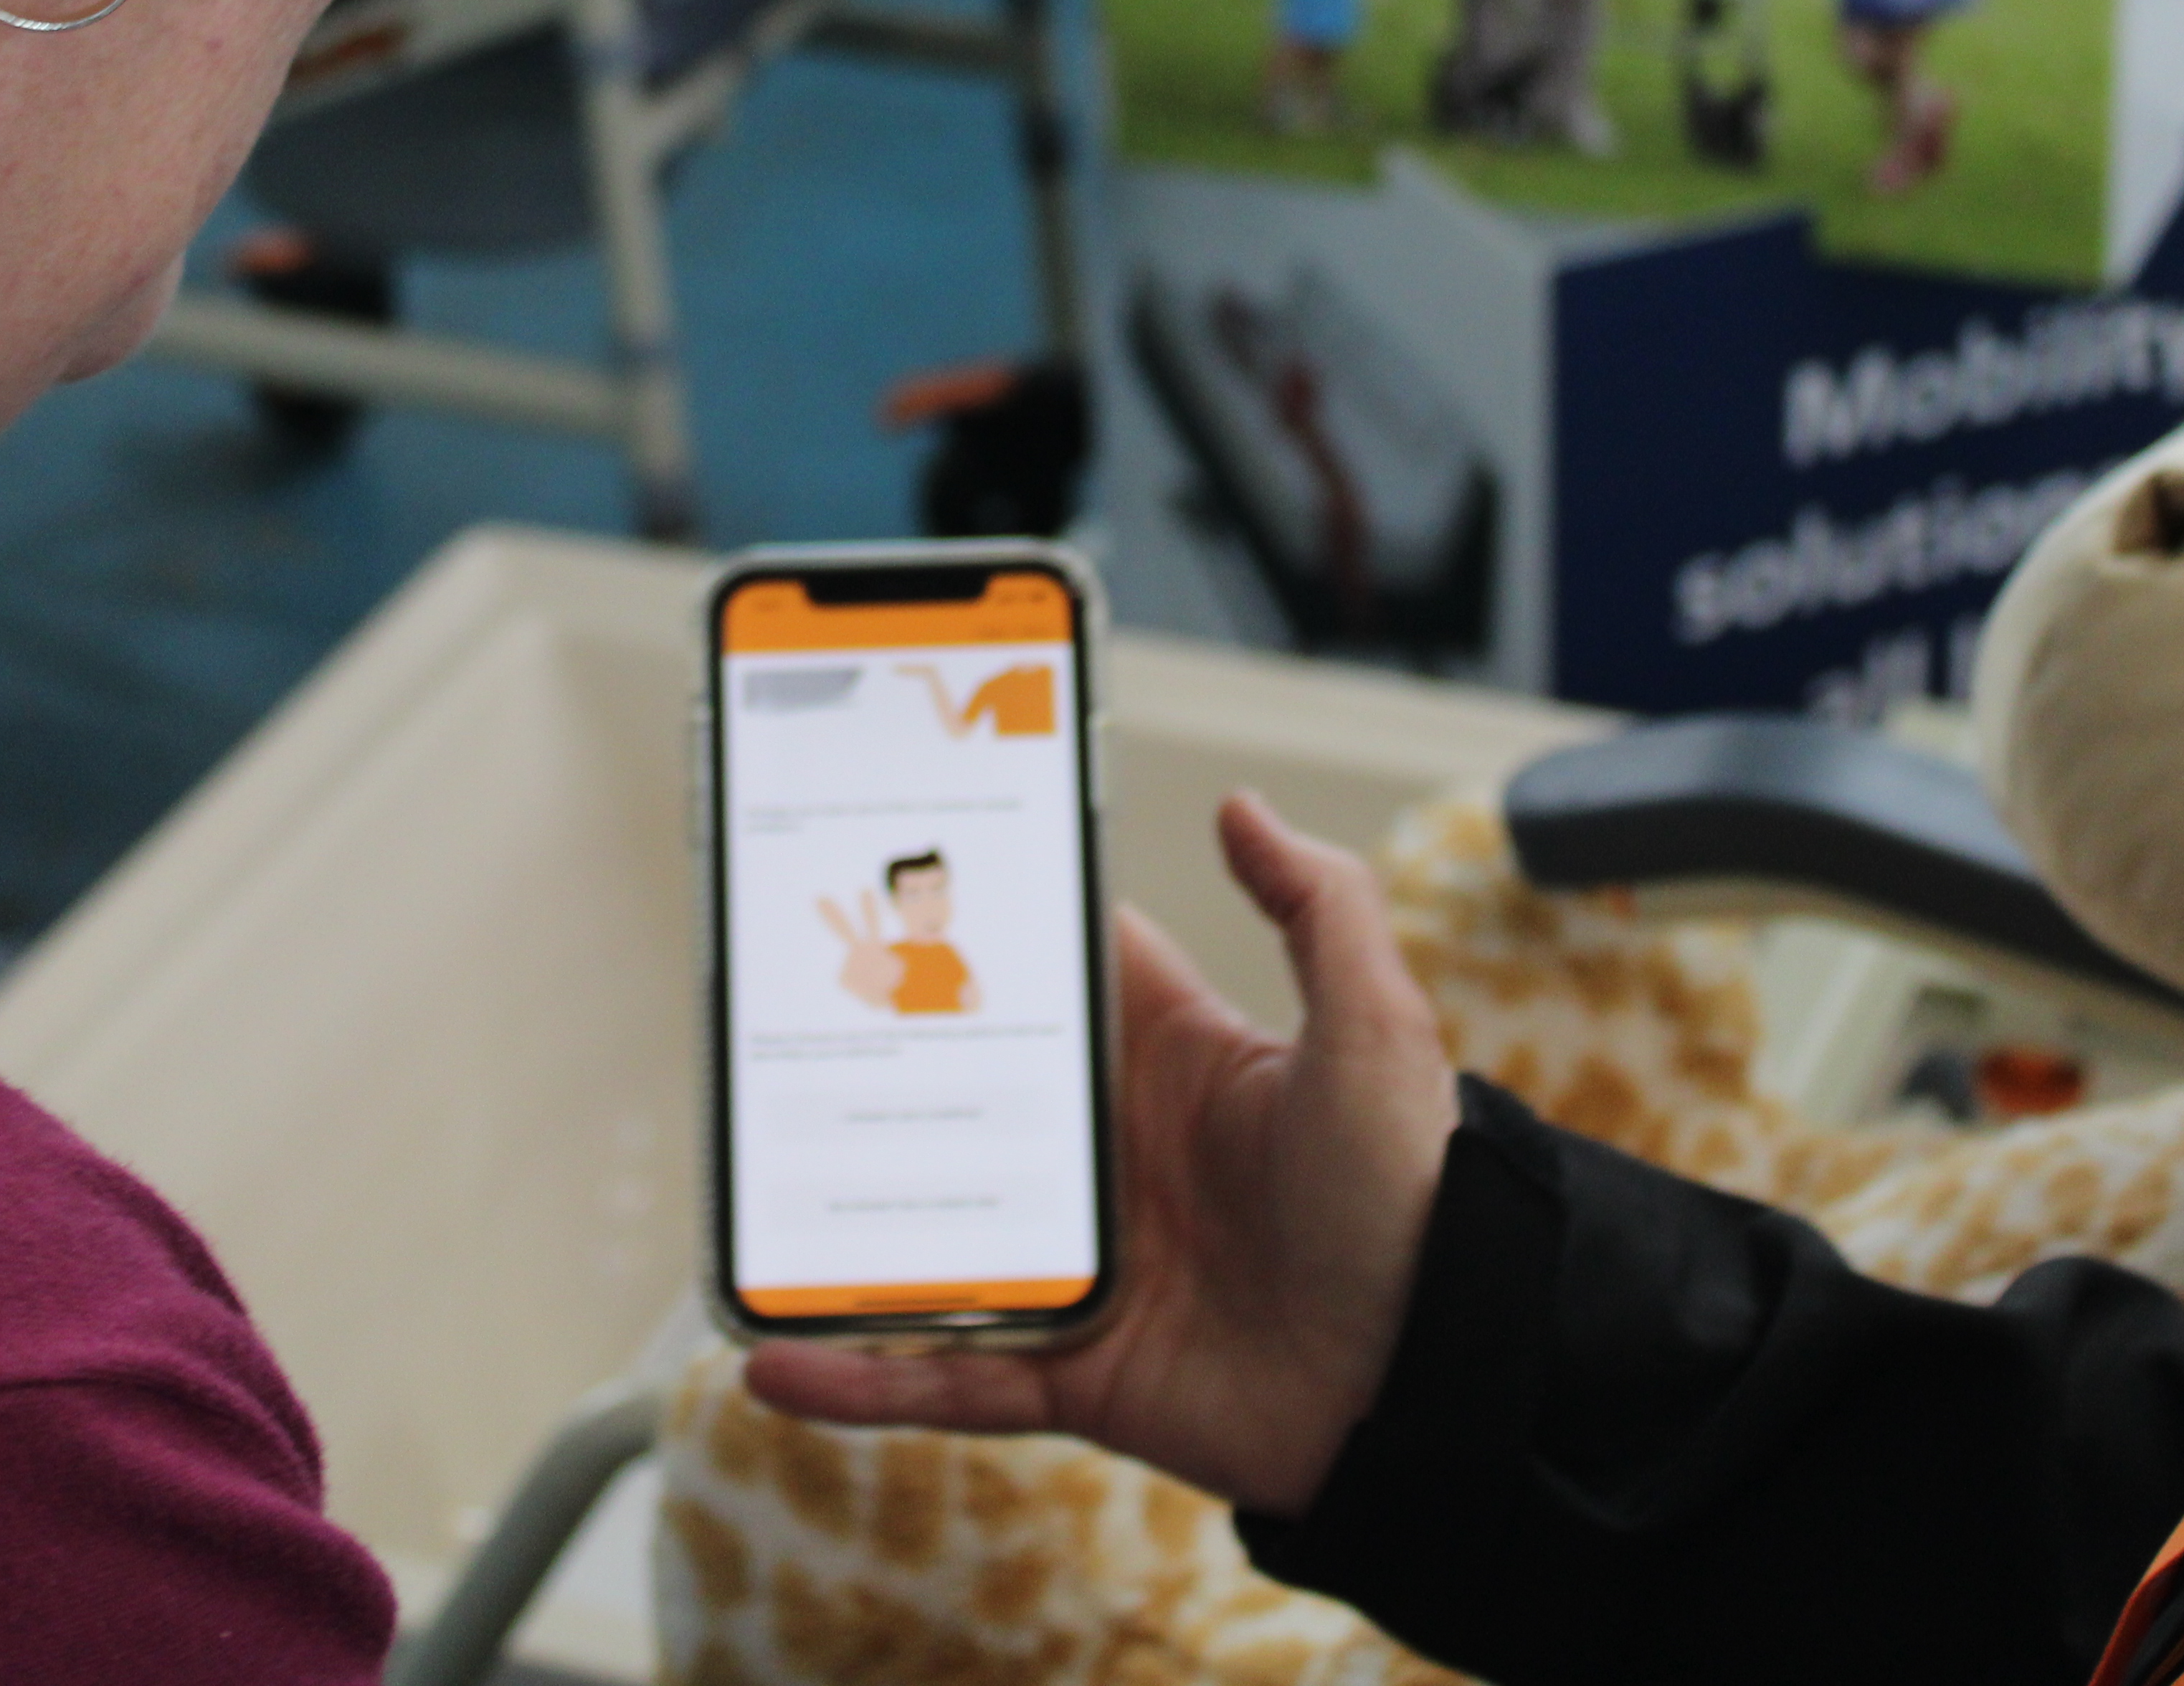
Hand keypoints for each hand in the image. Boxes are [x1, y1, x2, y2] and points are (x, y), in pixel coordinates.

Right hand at [744, 793, 1458, 1516]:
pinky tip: (780, 1367)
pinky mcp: (1077, 1372)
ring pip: (932, 1242)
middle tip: (764, 1034)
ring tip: (741, 1205)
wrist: (1442, 1373)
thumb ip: (1317, 907)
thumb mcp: (1373, 1030)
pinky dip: (864, 1378)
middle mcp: (1116, 1162)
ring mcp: (1087, 1268)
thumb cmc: (1417, 1193)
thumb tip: (1243, 805)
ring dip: (839, 1233)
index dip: (975, 941)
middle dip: (871, 1075)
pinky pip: (949, 1376)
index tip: (881, 891)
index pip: (1054, 987)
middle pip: (964, 1108)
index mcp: (1172, 1068)